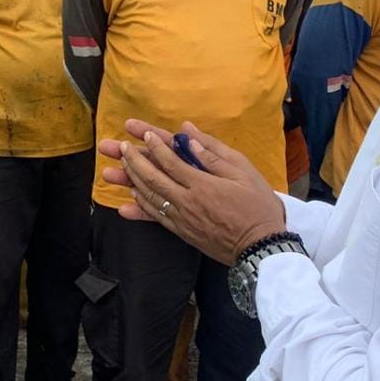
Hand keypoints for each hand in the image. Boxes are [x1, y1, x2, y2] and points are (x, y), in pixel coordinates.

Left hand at [98, 119, 285, 264]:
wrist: (260, 246)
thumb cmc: (257, 206)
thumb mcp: (243, 172)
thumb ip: (214, 154)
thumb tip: (190, 135)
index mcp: (203, 184)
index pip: (171, 161)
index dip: (155, 147)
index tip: (144, 134)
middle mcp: (187, 201)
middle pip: (153, 178)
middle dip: (134, 160)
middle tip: (120, 147)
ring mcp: (182, 219)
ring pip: (150, 197)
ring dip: (132, 180)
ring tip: (119, 166)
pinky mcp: (182, 232)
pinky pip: (156, 216)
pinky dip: (140, 205)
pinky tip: (129, 198)